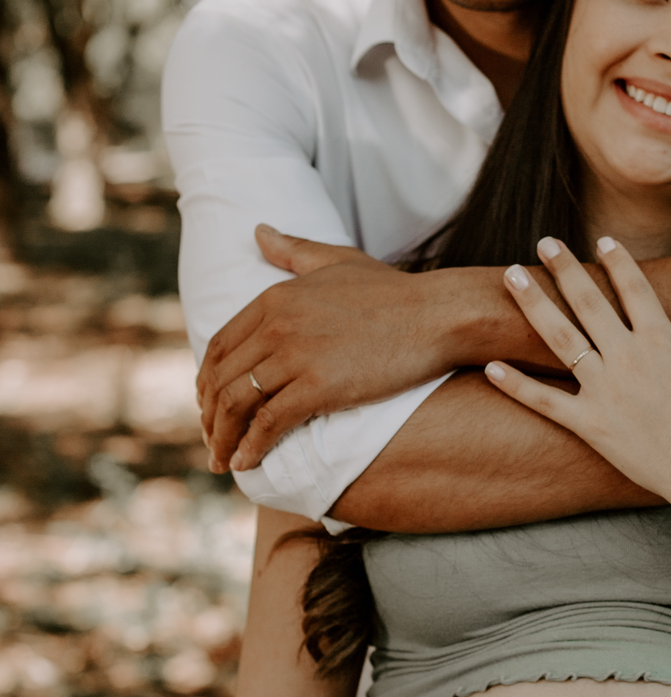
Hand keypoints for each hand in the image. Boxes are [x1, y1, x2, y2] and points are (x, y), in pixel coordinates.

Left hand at [198, 226, 436, 473]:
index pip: (220, 346)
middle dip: (210, 416)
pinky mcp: (320, 387)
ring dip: (223, 438)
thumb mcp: (337, 261)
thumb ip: (293, 250)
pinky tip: (247, 464)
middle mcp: (278, 326)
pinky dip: (252, 447)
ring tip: (224, 462)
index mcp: (275, 298)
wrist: (437, 316)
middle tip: (212, 442)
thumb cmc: (393, 292)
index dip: (207, 381)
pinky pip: (270, 423)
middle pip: (222, 379)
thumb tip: (259, 232)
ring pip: (238, 404)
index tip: (209, 406)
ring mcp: (297, 356)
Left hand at [484, 236, 670, 512]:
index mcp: (662, 340)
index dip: (618, 260)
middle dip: (564, 268)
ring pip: (559, 338)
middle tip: (544, 242)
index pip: (633, 287)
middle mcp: (628, 358)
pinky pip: (545, 402)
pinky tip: (491, 367)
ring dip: (533, 304)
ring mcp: (605, 391)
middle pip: (587, 301)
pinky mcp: (590, 425)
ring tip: (511, 276)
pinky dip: (516, 385)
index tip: (602, 239)